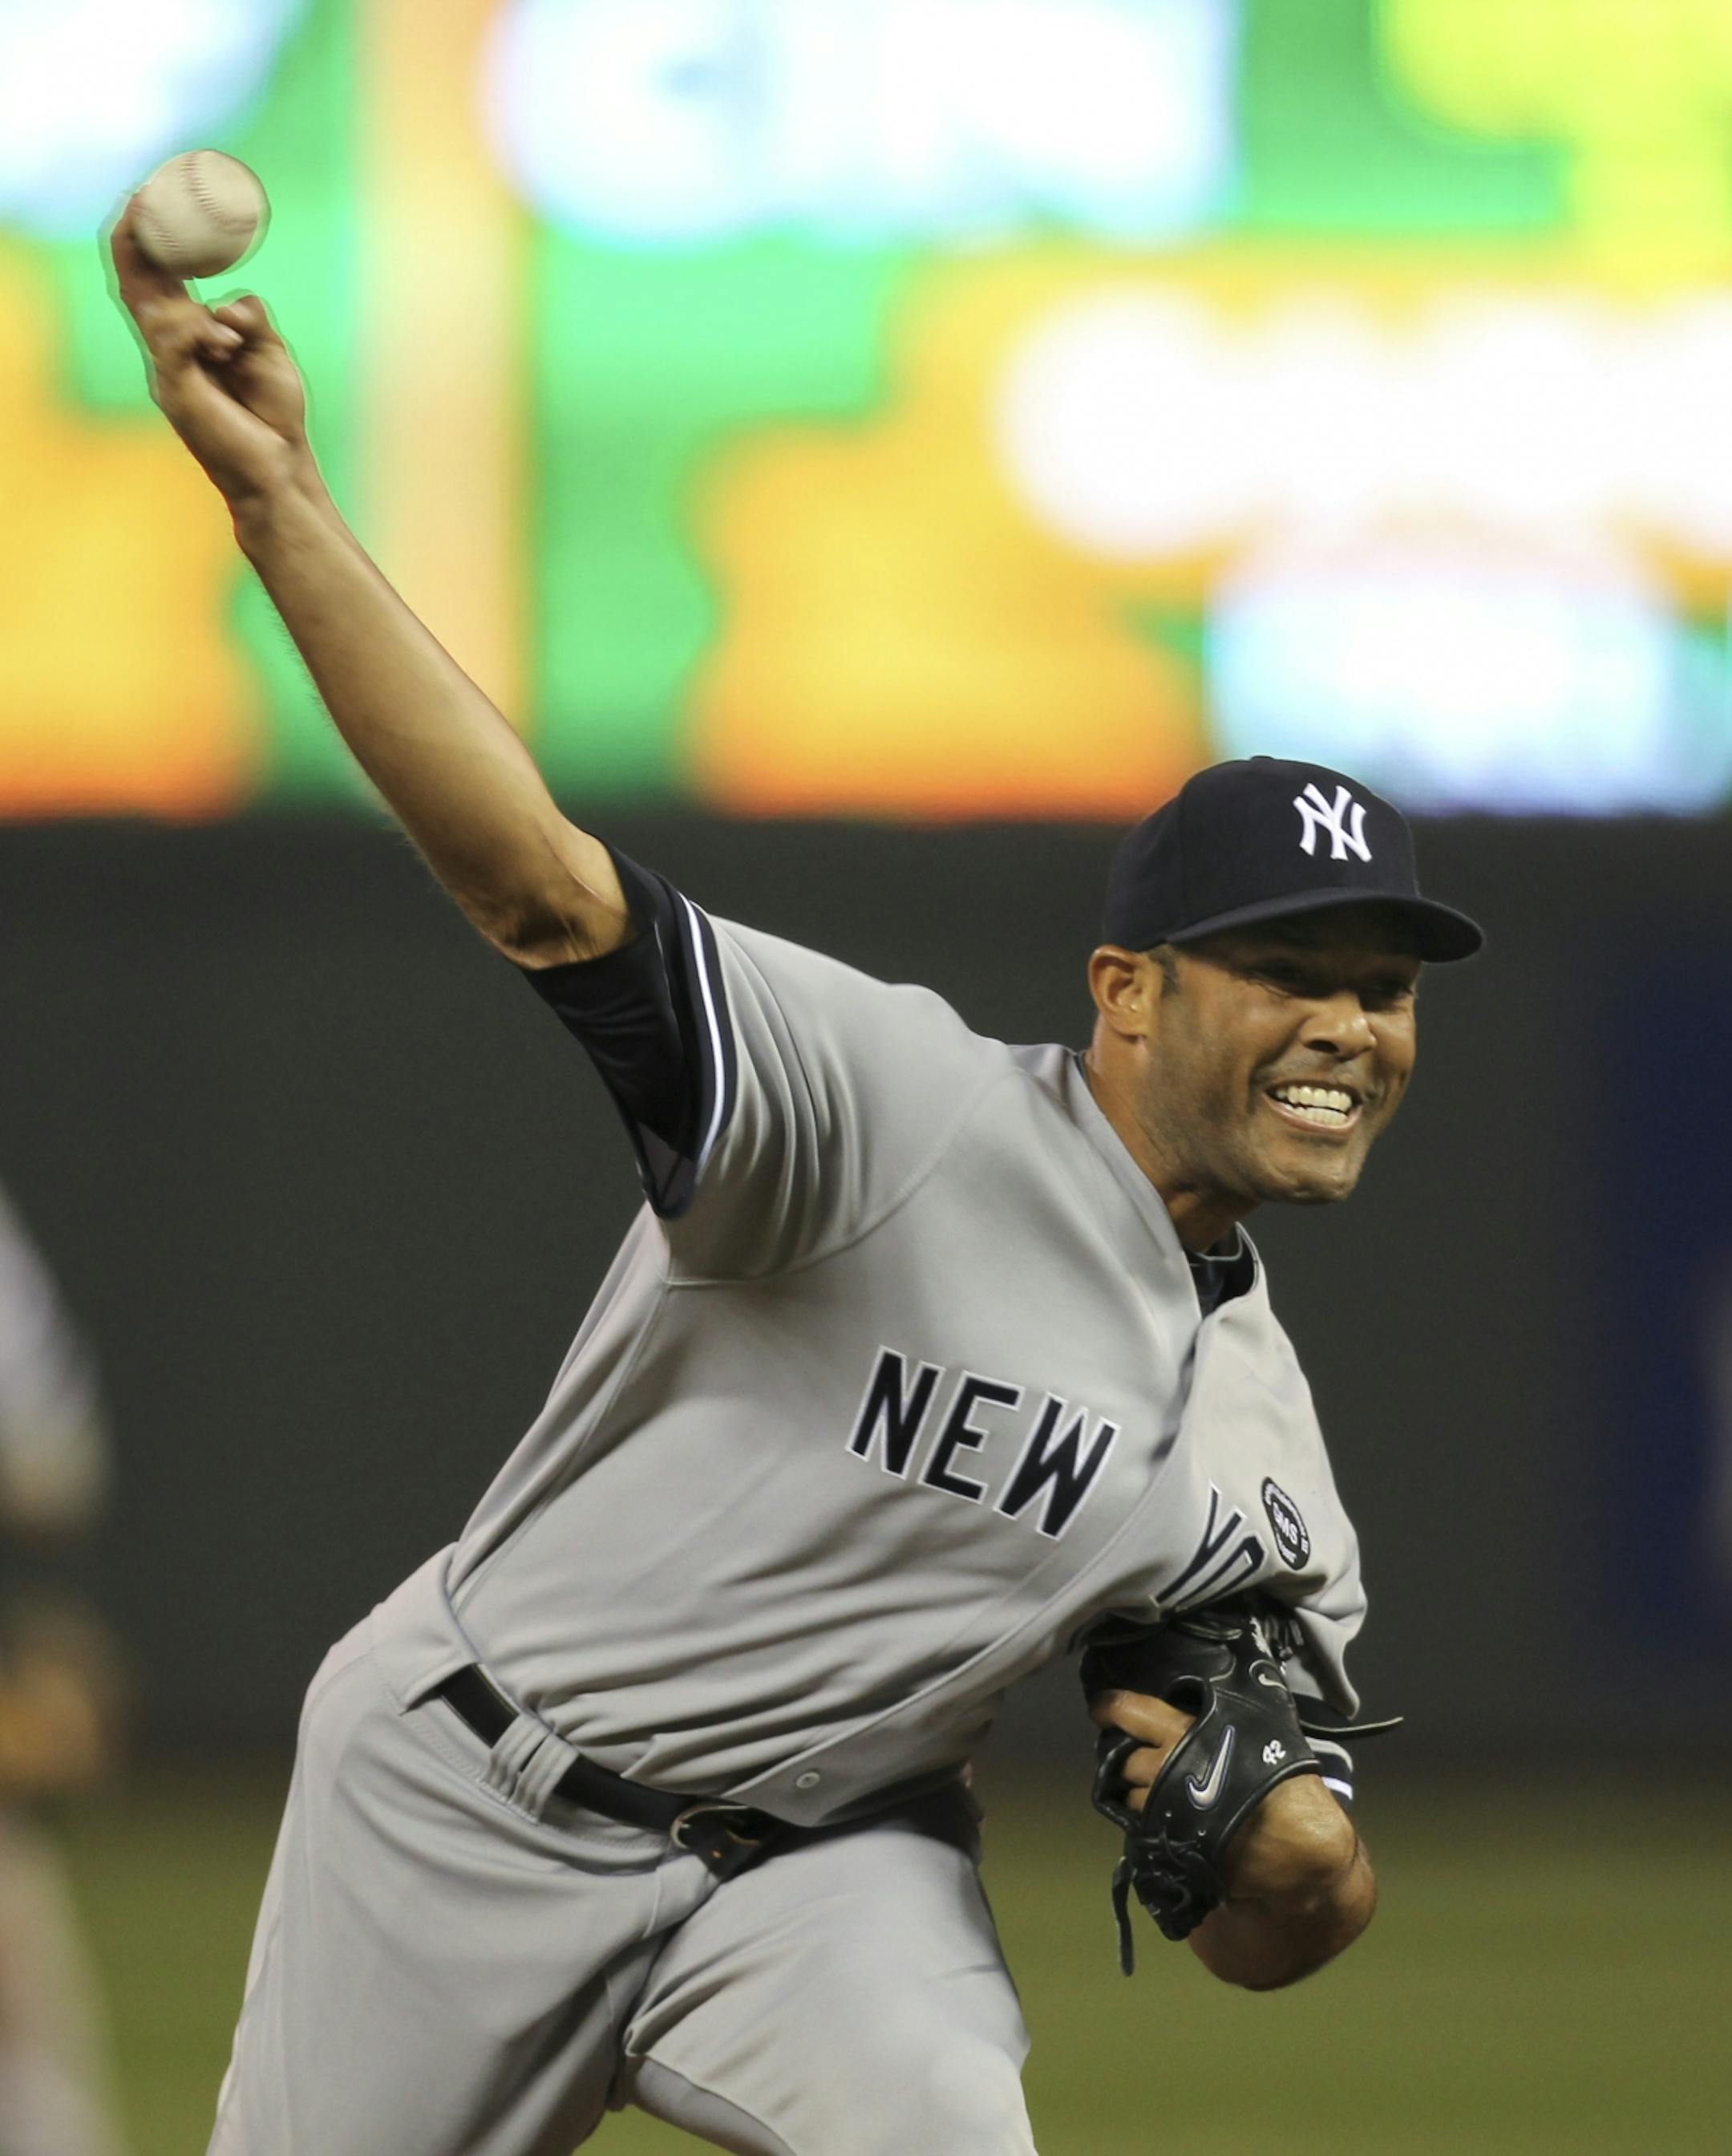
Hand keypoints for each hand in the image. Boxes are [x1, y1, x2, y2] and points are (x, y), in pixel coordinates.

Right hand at [105, 200, 315, 507]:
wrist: (277, 468)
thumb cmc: (271, 413)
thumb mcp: (269, 350)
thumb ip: (250, 317)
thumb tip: (228, 306)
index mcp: (187, 331)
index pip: (157, 273)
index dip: (152, 233)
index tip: (158, 193)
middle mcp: (169, 345)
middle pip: (137, 279)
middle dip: (138, 236)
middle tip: (145, 195)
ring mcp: (167, 368)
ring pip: (157, 309)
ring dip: (194, 310)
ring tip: (231, 342)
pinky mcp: (175, 390)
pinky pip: (174, 342)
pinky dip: (201, 333)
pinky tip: (228, 347)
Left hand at [1090, 1688, 1356, 1902]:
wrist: (1298, 1846)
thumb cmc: (1284, 1780)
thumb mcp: (1258, 1730)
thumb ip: (1226, 1717)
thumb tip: (1213, 1704)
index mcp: (1183, 1733)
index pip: (1130, 1711)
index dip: (1110, 1708)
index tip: (1100, 1709)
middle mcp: (1164, 1769)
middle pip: (1125, 1760)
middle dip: (1127, 1759)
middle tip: (1139, 1758)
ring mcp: (1163, 1810)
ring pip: (1132, 1799)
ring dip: (1138, 1795)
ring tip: (1157, 1794)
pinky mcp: (1168, 1844)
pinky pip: (1147, 1831)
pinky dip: (1151, 1824)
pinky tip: (1169, 1821)